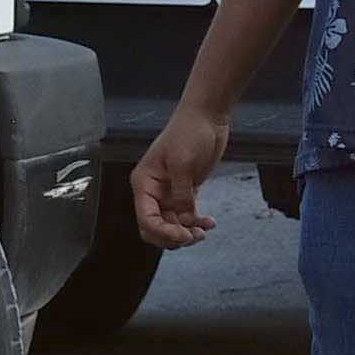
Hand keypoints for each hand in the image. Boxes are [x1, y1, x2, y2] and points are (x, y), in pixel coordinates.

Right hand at [134, 103, 228, 249]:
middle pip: (155, 227)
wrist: (206, 117)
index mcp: (144, 183)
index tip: (183, 235)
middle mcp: (153, 191)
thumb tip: (184, 219)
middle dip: (173, 236)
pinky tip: (209, 222)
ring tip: (203, 230)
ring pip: (172, 225)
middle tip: (193, 236)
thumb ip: (182, 195)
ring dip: (187, 232)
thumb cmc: (189, 132)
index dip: (163, 232)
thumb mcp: (182, 163)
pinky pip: (186, 217)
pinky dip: (196, 223)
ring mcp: (170, 193)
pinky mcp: (185, 192)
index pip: (146, 219)